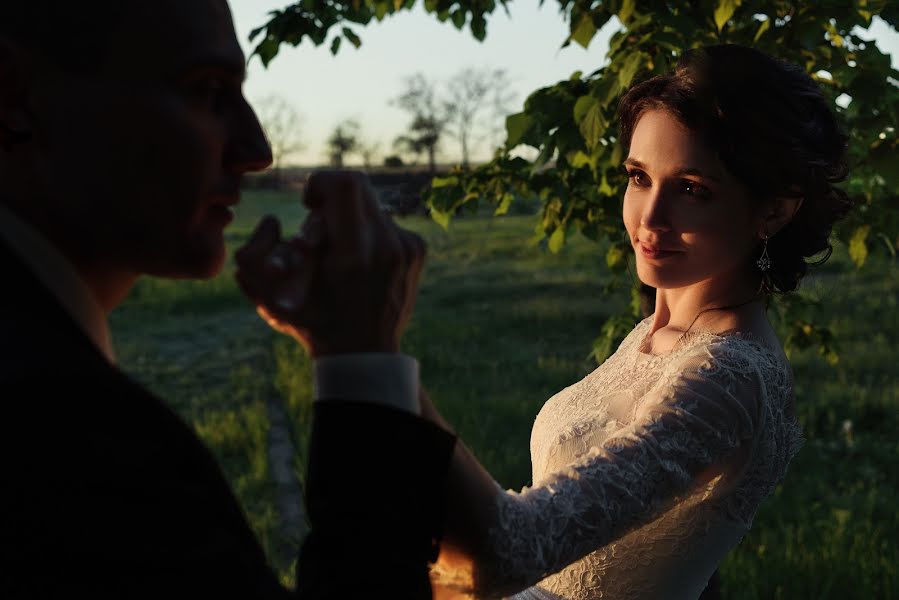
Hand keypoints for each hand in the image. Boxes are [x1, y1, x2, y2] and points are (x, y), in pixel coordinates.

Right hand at [235, 171, 426, 356]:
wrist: (364, 354)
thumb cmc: (313, 325)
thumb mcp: (270, 300)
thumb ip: (255, 256)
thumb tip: (273, 222)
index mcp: (354, 255)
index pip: (345, 184)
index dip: (320, 183)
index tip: (309, 203)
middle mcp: (387, 246)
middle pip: (360, 188)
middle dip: (332, 201)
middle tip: (318, 228)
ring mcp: (407, 248)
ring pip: (373, 205)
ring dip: (350, 220)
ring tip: (338, 252)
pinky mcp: (418, 250)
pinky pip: (388, 223)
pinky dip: (368, 234)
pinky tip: (360, 263)